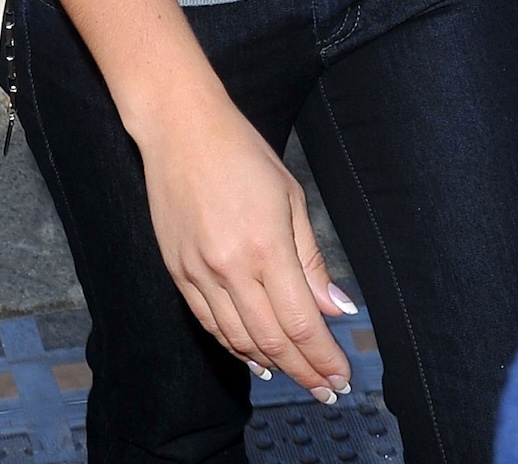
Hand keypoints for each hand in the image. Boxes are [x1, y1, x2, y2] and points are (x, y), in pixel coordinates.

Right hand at [138, 85, 354, 402]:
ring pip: (238, 339)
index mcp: (267, 247)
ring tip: (295, 378)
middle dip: (304, 371)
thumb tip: (335, 309)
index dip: (323, 358)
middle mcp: (231, 268)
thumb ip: (311, 260)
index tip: (341, 377)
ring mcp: (198, 272)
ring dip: (270, 365)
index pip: (300, 323)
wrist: (178, 127)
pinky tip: (252, 355)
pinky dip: (232, 345)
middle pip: (272, 340)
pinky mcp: (176, 269)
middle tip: (326, 390)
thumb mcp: (290, 197)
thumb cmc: (241, 152)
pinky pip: (207, 321)